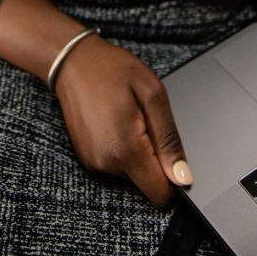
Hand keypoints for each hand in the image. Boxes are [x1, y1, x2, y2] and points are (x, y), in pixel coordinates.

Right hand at [53, 33, 192, 206]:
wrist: (73, 61)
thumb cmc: (112, 69)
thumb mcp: (152, 94)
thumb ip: (168, 139)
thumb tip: (183, 177)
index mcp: (125, 149)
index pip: (159, 193)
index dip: (175, 180)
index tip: (174, 153)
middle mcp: (106, 163)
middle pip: (147, 183)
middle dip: (156, 159)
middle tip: (147, 122)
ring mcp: (93, 163)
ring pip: (133, 174)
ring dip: (139, 152)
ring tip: (129, 117)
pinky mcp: (87, 158)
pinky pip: (117, 165)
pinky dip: (124, 149)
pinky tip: (117, 122)